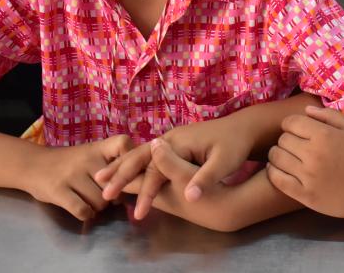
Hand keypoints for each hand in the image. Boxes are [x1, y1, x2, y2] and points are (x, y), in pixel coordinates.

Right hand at [23, 135, 132, 220]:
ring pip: (101, 200)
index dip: (131, 159)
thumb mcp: (92, 154)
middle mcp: (86, 158)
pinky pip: (83, 210)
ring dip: (100, 207)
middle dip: (117, 194)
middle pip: (116, 183)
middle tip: (109, 195)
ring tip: (94, 202)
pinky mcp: (58, 191)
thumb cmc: (70, 162)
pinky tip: (84, 210)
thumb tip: (139, 181)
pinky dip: (87, 214)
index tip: (131, 172)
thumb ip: (113, 162)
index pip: (124, 144)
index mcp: (98, 147)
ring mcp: (71, 174)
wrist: (32, 164)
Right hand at [96, 117, 253, 218]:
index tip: (137, 214)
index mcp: (179, 142)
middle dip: (121, 175)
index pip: (157, 170)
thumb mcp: (225, 162)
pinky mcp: (173, 143)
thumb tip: (190, 197)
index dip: (147, 193)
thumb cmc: (234, 146)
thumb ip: (205, 178)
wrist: (242, 129)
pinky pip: (147, 155)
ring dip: (120, 166)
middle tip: (102, 192)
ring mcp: (170, 139)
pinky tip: (123, 170)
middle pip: (140, 157)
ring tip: (100, 178)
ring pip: (140, 154)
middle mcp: (170, 138)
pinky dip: (131, 162)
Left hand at [266, 106, 343, 218]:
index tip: (296, 130)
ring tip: (286, 157)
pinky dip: (273, 172)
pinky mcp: (304, 195)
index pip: (290, 123)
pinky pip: (277, 179)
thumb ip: (329, 115)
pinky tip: (279, 170)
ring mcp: (308, 176)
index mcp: (324, 135)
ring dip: (278, 155)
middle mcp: (313, 154)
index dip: (291, 124)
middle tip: (294, 145)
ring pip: (276, 158)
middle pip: (282, 140)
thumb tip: (306, 110)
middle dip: (286, 139)